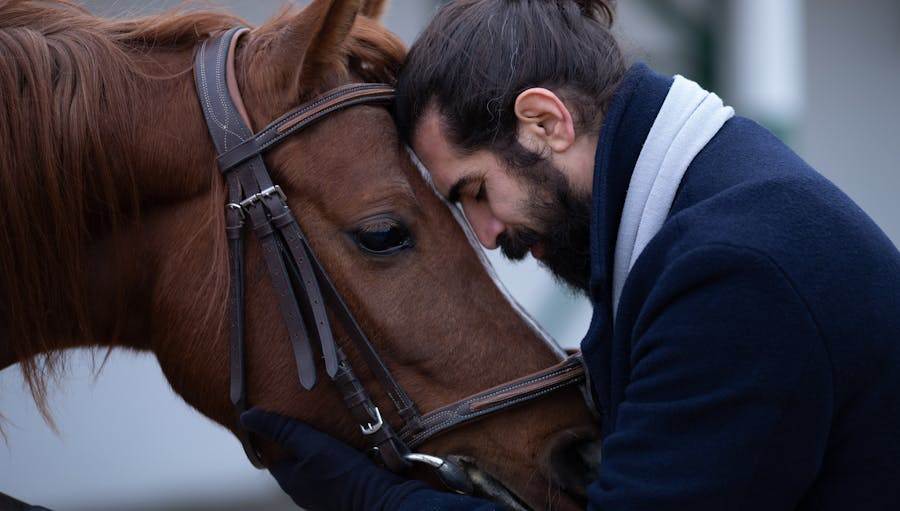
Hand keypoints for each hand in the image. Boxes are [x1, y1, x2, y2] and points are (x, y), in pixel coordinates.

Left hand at [240, 409, 428, 510]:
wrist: (379, 497)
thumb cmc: (342, 473)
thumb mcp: (308, 443)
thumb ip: (280, 429)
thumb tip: (247, 416)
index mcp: (289, 480)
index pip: (272, 455)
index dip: (274, 435)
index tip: (280, 416)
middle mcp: (304, 490)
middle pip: (294, 461)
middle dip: (298, 443)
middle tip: (308, 420)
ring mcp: (323, 493)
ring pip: (314, 467)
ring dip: (319, 451)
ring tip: (330, 430)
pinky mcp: (343, 492)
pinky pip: (333, 472)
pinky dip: (336, 459)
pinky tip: (347, 448)